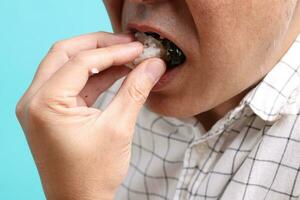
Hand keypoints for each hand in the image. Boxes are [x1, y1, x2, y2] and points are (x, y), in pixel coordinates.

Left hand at [16, 32, 165, 199]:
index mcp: (44, 104)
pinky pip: (72, 83)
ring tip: (126, 56)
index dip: (113, 51)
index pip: (80, 61)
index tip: (138, 49)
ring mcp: (40, 105)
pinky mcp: (51, 111)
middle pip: (65, 53)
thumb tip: (153, 65)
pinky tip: (117, 71)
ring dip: (97, 59)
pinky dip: (94, 75)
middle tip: (127, 43)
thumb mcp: (118, 128)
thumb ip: (135, 90)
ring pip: (67, 65)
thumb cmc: (93, 174)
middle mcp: (35, 100)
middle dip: (99, 45)